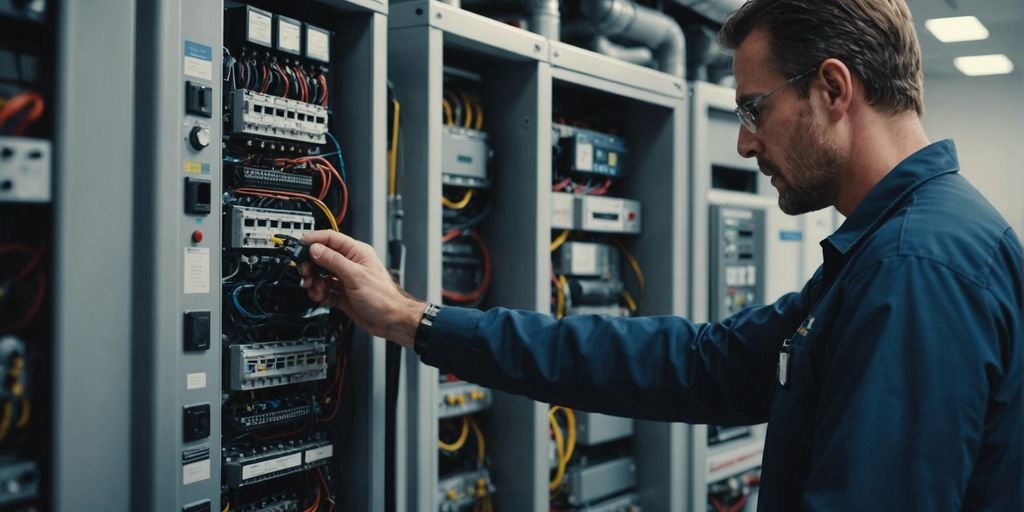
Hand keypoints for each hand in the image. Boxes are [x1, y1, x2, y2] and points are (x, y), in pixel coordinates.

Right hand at [297, 231, 423, 346]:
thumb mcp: (355, 276)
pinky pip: (324, 290)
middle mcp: (349, 264)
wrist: (390, 320)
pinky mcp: (342, 294)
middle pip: (321, 257)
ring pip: (321, 275)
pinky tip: (320, 296)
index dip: (313, 240)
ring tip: (314, 288)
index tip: (300, 246)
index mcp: (356, 253)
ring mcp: (345, 279)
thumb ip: (333, 261)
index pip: (330, 239)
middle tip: (306, 273)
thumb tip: (315, 249)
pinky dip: (318, 293)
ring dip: (314, 281)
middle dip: (310, 265)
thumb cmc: (383, 297)